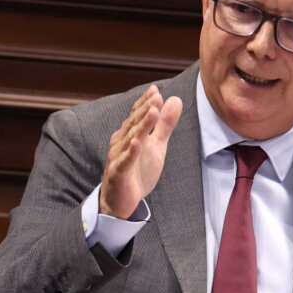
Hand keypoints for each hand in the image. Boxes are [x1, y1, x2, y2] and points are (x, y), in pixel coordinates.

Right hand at [99, 86, 182, 219]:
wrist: (121, 202)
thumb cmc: (137, 172)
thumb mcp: (157, 146)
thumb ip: (165, 125)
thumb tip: (175, 100)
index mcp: (130, 134)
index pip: (137, 115)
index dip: (146, 103)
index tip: (156, 90)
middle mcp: (121, 143)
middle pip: (133, 123)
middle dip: (144, 109)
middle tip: (156, 96)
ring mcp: (118, 158)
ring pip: (130, 139)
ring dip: (141, 126)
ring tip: (152, 112)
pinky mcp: (118, 174)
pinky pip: (124, 162)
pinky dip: (130, 152)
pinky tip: (137, 143)